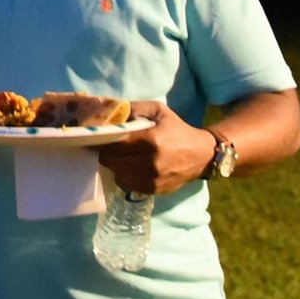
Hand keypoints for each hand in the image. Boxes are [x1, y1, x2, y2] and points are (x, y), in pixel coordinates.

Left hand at [97, 100, 215, 193]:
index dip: (102, 142)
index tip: (97, 138)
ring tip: (121, 157)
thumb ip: (135, 108)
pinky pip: (128, 185)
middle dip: (106, 153)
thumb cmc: (177, 129)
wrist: (203, 155)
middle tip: (108, 147)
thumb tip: (111, 112)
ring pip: (117, 175)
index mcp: (151, 140)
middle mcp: (150, 162)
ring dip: (115, 166)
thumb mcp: (159, 111)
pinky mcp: (154, 190)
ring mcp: (152, 179)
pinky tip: (132, 167)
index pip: (114, 145)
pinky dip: (126, 176)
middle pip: (111, 161)